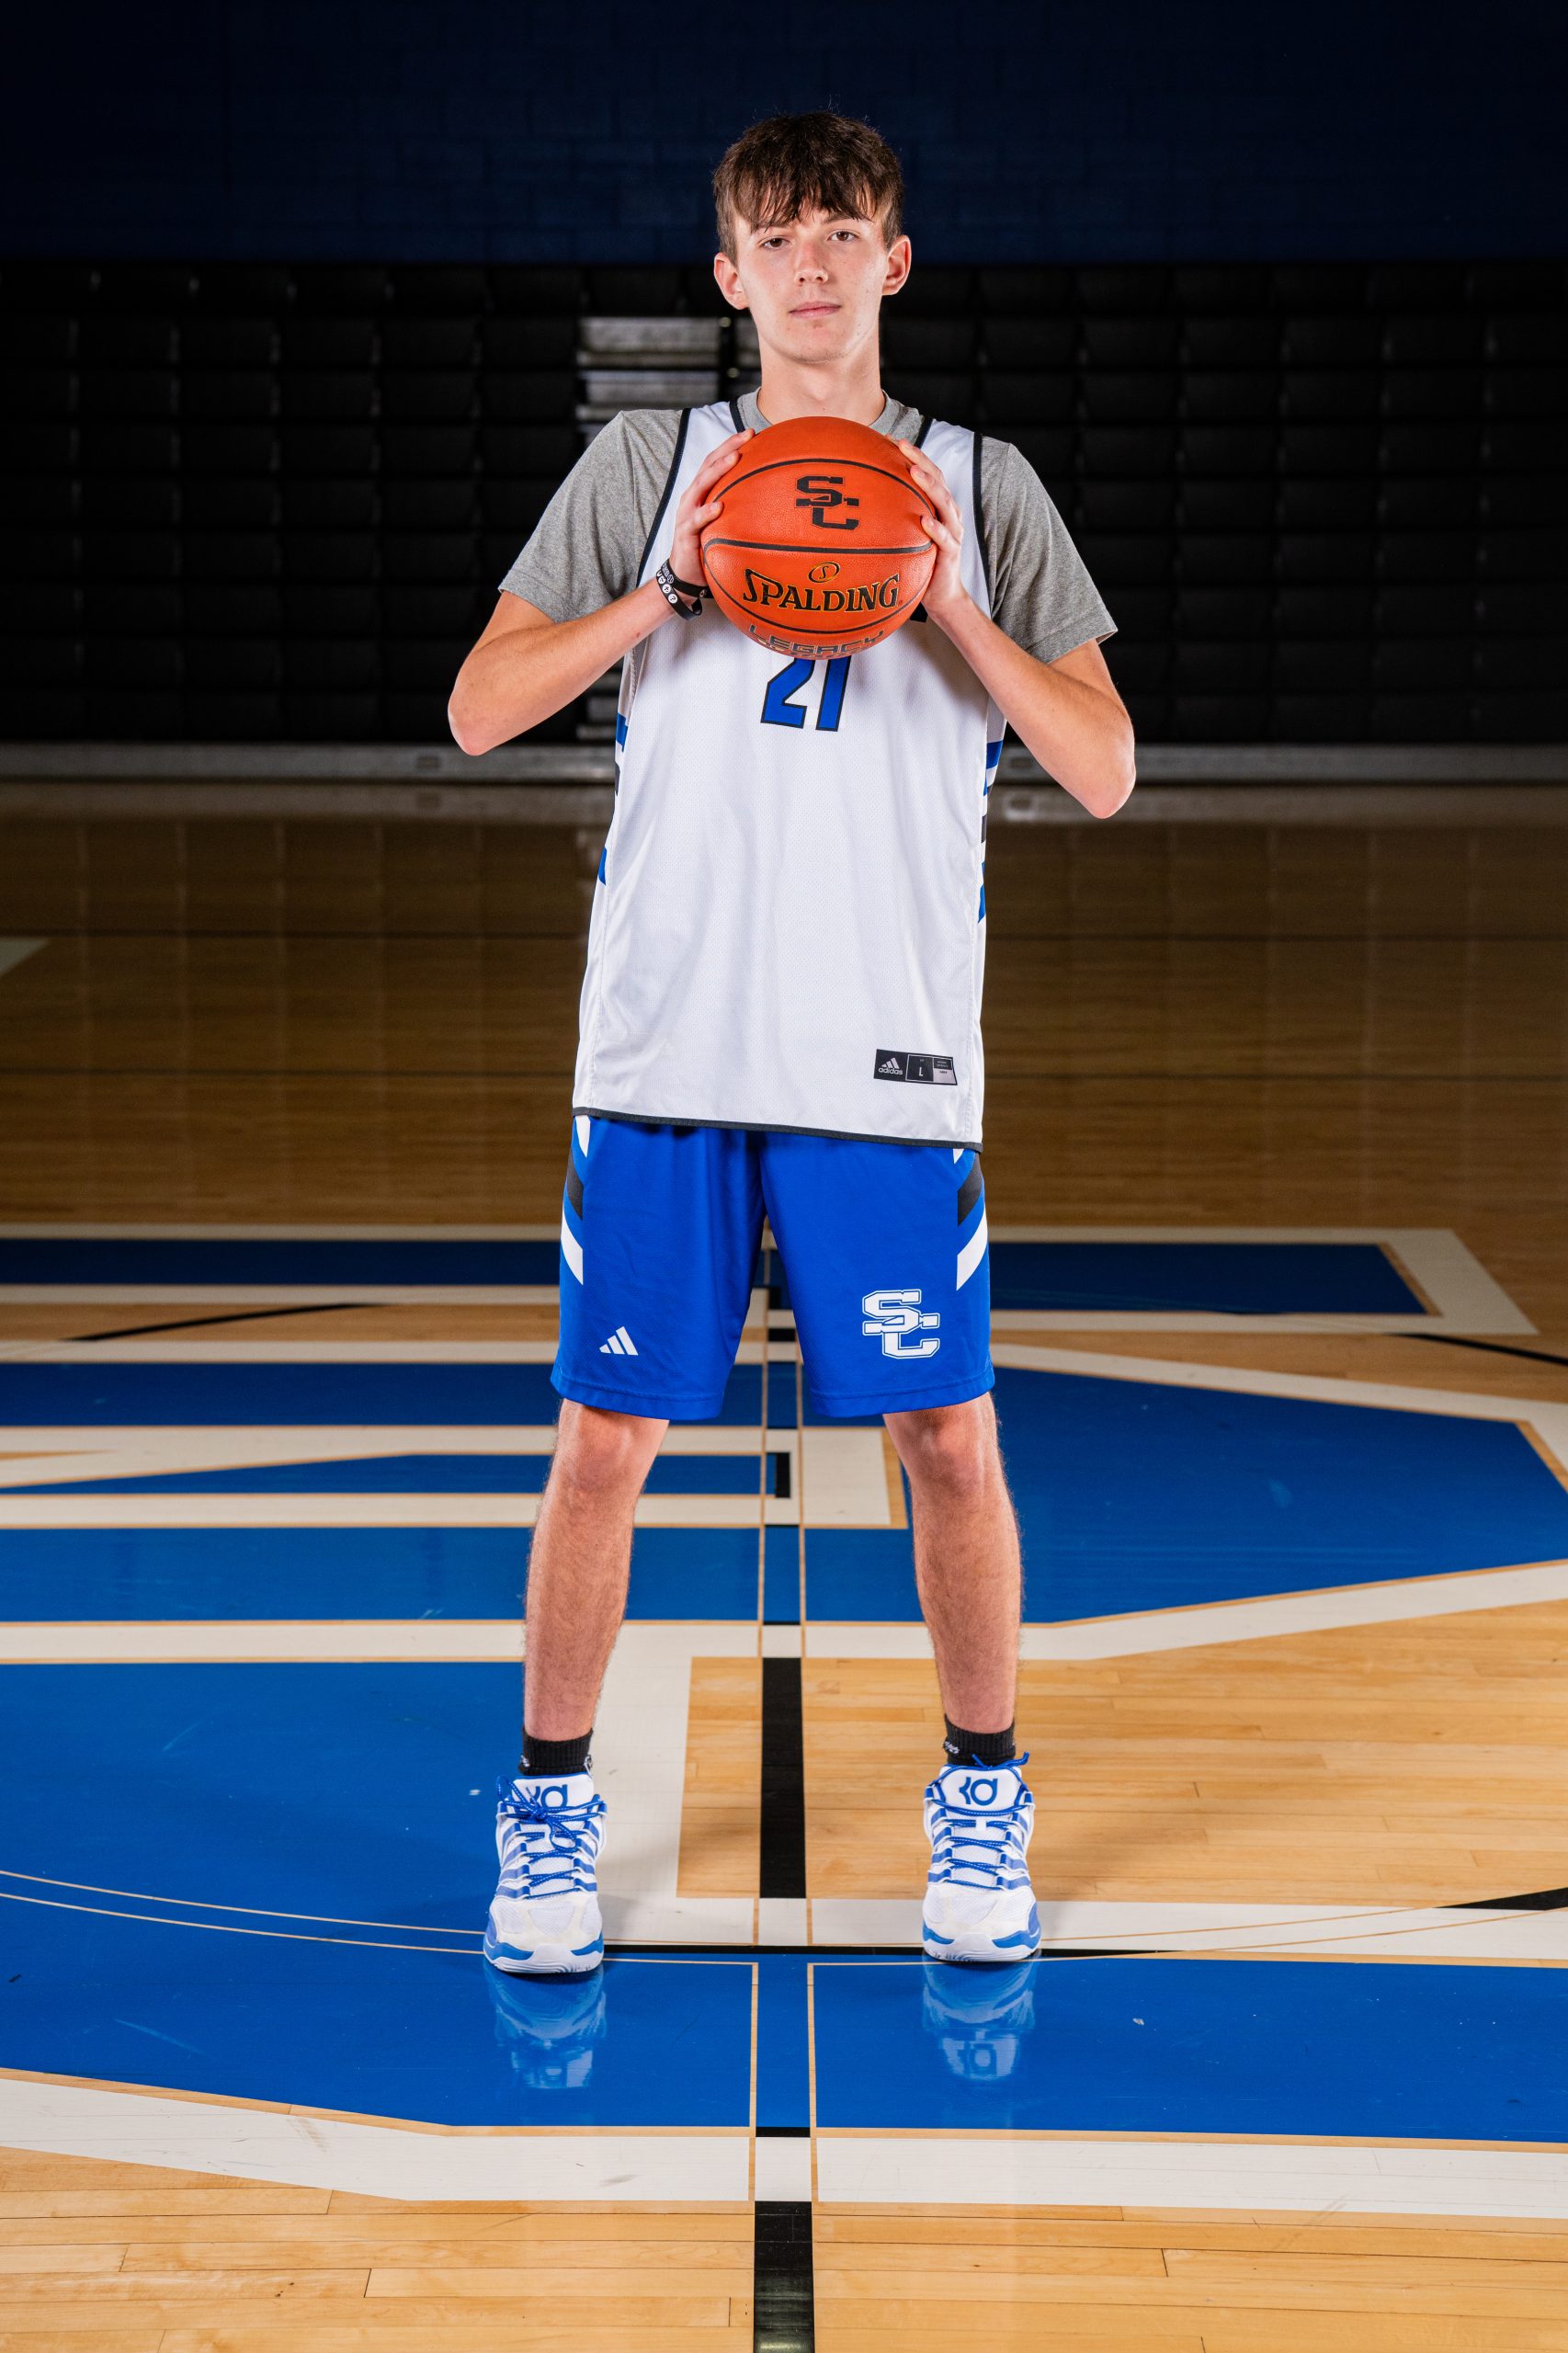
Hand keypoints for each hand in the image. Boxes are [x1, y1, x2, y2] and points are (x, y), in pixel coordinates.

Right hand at [666, 427, 753, 596]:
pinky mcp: (685, 534)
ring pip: (701, 486)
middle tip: (747, 436)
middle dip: (728, 448)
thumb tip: (769, 499)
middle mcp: (693, 497)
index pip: (716, 461)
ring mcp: (687, 514)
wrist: (684, 575)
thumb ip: (738, 507)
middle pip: (709, 465)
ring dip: (718, 471)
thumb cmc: (707, 546)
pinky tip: (718, 506)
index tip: (752, 432)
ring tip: (734, 458)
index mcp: (702, 492)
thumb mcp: (723, 523)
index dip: (731, 444)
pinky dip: (706, 512)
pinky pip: (696, 521)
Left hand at [896, 438, 970, 624]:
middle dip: (920, 460)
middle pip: (937, 480)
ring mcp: (953, 532)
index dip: (912, 455)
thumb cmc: (920, 562)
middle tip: (901, 445)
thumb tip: (858, 505)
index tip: (890, 439)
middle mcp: (948, 514)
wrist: (941, 595)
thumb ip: (893, 517)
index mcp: (938, 506)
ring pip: (944, 503)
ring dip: (929, 486)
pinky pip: (945, 539)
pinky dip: (936, 528)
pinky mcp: (951, 553)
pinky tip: (925, 521)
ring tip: (914, 472)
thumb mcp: (905, 535)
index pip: (927, 473)